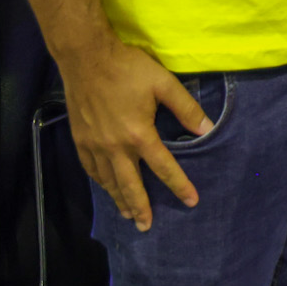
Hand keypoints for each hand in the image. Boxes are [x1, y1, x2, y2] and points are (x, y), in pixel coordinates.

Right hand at [58, 36, 209, 232]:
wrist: (86, 58)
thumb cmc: (128, 68)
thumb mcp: (163, 83)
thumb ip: (186, 108)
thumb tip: (206, 129)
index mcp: (139, 134)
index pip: (163, 167)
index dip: (179, 185)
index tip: (191, 201)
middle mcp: (115, 147)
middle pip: (130, 185)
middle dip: (141, 208)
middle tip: (147, 227)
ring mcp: (95, 145)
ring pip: (108, 181)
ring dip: (119, 200)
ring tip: (129, 215)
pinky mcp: (80, 140)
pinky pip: (91, 170)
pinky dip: (100, 183)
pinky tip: (105, 187)